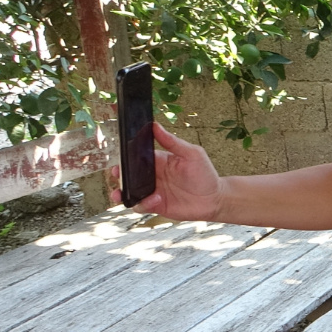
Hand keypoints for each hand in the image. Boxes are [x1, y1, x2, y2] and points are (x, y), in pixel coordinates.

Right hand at [109, 123, 223, 219]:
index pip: (137, 156)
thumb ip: (172, 142)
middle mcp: (152, 176)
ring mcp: (152, 191)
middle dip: (119, 174)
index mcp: (158, 161)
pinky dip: (143, 203)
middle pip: (128, 174)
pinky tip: (156, 198)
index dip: (126, 156)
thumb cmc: (205, 174)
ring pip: (130, 191)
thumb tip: (155, 126)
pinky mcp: (156, 205)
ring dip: (122, 192)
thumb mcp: (192, 154)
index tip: (119, 154)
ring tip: (120, 193)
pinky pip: (141, 205)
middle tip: (117, 173)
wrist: (214, 199)